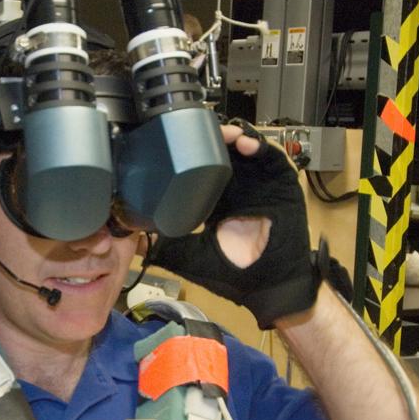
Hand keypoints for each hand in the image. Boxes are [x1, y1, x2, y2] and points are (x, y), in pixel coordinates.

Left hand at [151, 122, 319, 326]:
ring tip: (225, 134)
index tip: (180, 141)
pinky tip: (247, 145)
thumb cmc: (235, 276)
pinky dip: (262, 148)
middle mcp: (241, 190)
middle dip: (216, 138)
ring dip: (237, 137)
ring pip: (249, 151)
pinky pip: (275, 160)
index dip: (195, 153)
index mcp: (220, 202)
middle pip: (227, 153)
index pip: (206, 169)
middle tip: (203, 129)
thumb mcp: (191, 257)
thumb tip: (135, 241)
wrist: (270, 290)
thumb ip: (166, 248)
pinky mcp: (283, 187)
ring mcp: (263, 186)